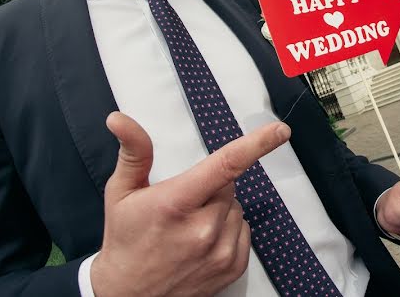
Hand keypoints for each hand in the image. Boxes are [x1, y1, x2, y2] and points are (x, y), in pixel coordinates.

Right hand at [91, 113, 290, 296]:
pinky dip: (228, 229)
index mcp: (175, 203)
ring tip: (188, 227)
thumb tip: (120, 119)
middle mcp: (202, 229)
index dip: (257, 144)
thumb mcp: (121, 192)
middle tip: (182, 205)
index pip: (225, 165)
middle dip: (211, 187)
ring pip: (237, 208)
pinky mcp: (233, 268)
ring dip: (220, 210)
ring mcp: (220, 252)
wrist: (128, 295)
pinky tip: (201, 241)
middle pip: (228, 185)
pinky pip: (244, 230)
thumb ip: (133, 151)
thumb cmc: (125, 239)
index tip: (280, 130)